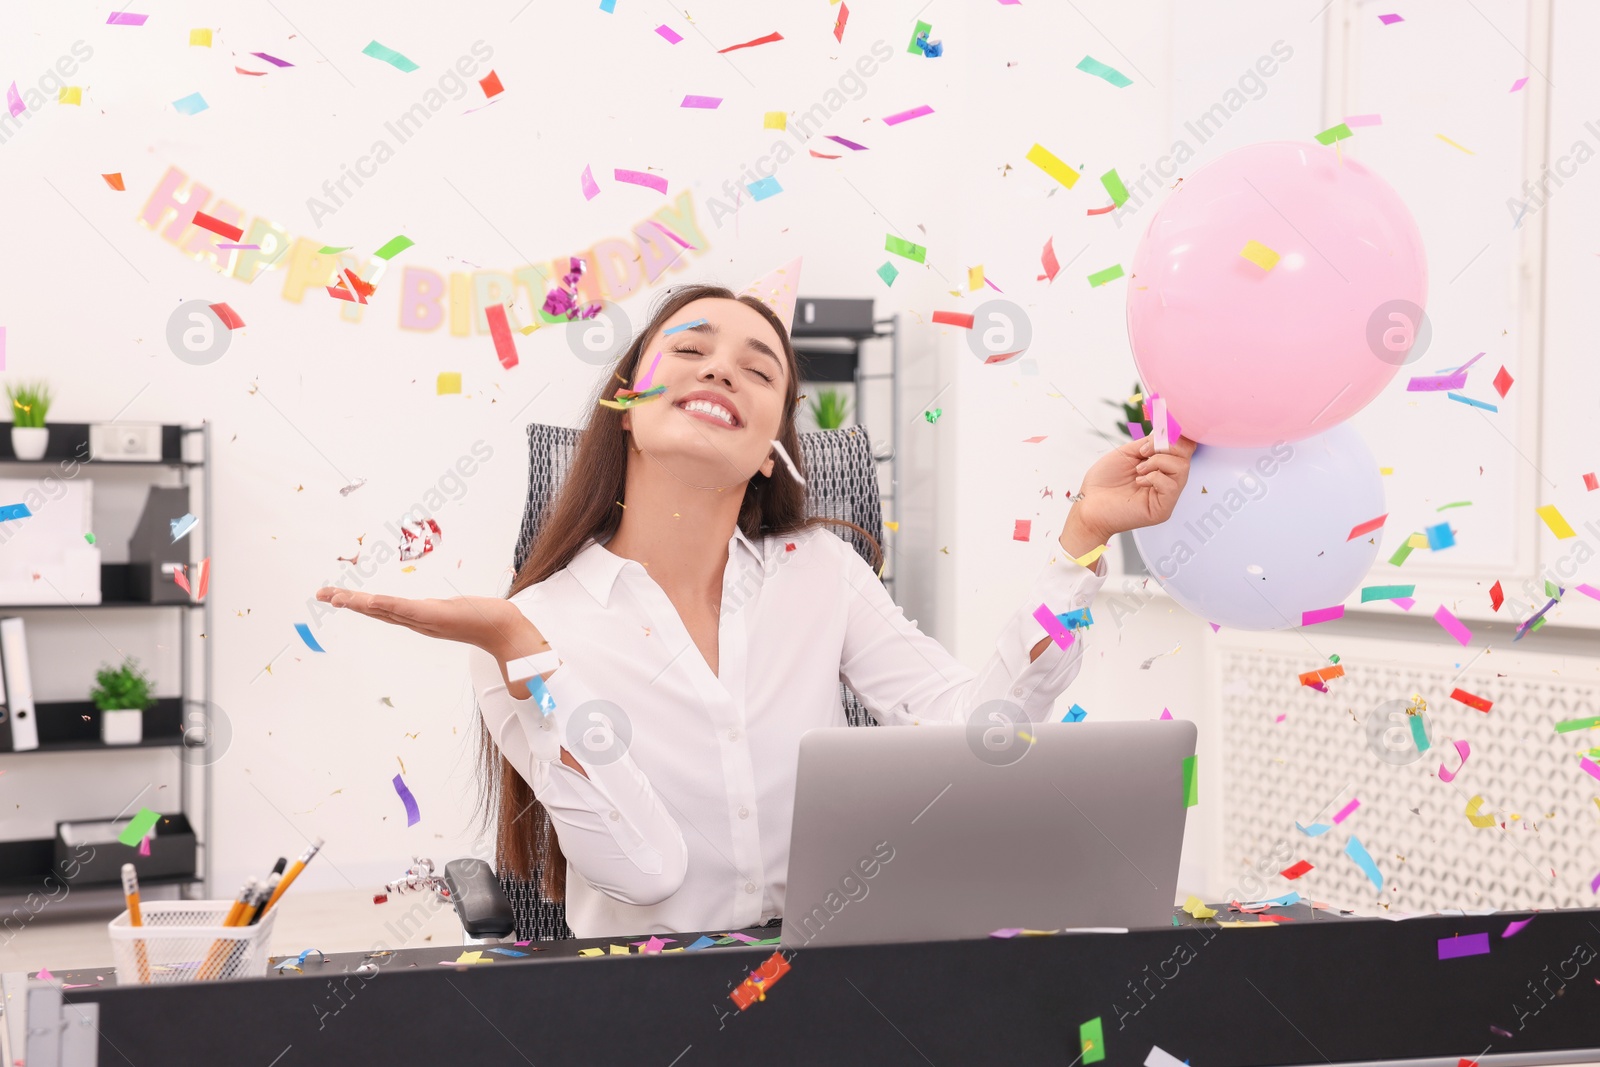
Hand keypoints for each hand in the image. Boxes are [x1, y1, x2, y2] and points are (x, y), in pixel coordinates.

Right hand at [313, 587, 547, 664]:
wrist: (503, 630)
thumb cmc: (482, 619)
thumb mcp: (453, 610)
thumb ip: (439, 610)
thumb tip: (431, 607)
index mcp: (417, 618)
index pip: (381, 610)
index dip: (357, 604)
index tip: (334, 596)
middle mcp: (416, 621)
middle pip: (375, 611)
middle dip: (347, 602)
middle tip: (320, 594)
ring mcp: (424, 620)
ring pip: (384, 610)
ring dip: (359, 604)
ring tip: (335, 597)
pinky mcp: (434, 616)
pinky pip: (406, 609)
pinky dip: (386, 605)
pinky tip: (369, 600)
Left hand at [1063, 434, 1196, 547]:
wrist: (1088, 502)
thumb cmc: (1104, 481)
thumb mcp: (1128, 452)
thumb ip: (1150, 442)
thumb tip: (1167, 431)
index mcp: (1161, 465)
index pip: (1183, 446)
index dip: (1174, 435)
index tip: (1157, 434)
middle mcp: (1167, 479)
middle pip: (1186, 454)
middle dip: (1166, 445)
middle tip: (1143, 452)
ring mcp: (1166, 495)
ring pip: (1182, 467)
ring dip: (1158, 461)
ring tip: (1139, 469)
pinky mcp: (1163, 509)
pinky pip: (1171, 486)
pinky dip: (1154, 477)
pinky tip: (1139, 481)